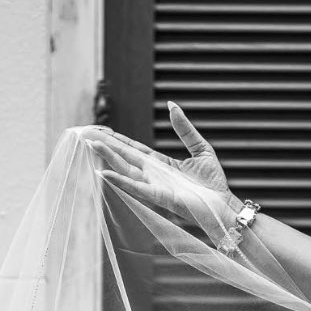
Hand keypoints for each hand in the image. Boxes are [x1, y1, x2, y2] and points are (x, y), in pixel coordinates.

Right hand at [82, 103, 239, 234]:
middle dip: (106, 146)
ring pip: (125, 169)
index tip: (101, 129)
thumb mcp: (200, 147)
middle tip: (86, 134)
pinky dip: (120, 181)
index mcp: (160, 164)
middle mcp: (153, 175)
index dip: (117, 139)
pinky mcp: (159, 197)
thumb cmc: (213, 183)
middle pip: (124, 157)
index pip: (134, 149)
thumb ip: (184, 128)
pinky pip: (136, 188)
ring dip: (108, 158)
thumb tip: (172, 105)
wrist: (223, 205)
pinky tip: (104, 173)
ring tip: (91, 145)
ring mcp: (153, 186)